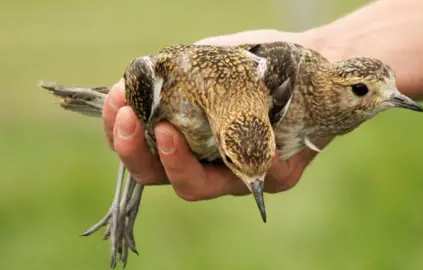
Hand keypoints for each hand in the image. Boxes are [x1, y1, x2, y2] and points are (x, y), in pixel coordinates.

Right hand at [102, 29, 334, 200]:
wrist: (305, 62)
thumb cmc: (249, 64)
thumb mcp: (205, 63)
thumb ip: (170, 77)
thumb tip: (127, 85)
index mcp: (181, 136)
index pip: (139, 147)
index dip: (120, 133)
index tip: (117, 104)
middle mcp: (203, 161)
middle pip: (156, 175)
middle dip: (135, 152)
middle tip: (131, 121)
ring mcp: (235, 172)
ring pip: (195, 186)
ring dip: (175, 163)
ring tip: (168, 132)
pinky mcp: (272, 176)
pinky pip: (253, 174)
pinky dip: (243, 156)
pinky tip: (246, 136)